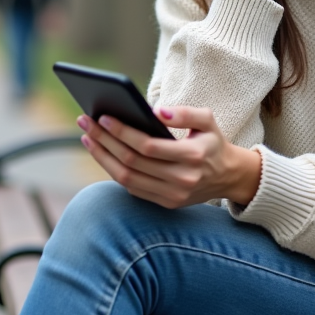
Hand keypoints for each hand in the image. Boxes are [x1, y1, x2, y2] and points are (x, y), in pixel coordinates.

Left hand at [78, 106, 261, 208]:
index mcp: (193, 156)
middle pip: (132, 162)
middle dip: (105, 140)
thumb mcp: (207, 120)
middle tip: (86, 122)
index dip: (123, 132)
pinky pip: (132, 188)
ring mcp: (172, 195)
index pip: (148, 146)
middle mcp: (182, 180)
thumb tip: (155, 111)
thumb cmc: (212, 142)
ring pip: (126, 178)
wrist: (228, 176)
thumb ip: (184, 112)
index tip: (103, 117)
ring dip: (103, 157)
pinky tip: (102, 152)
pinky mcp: (165, 203)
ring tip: (88, 137)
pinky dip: (113, 170)